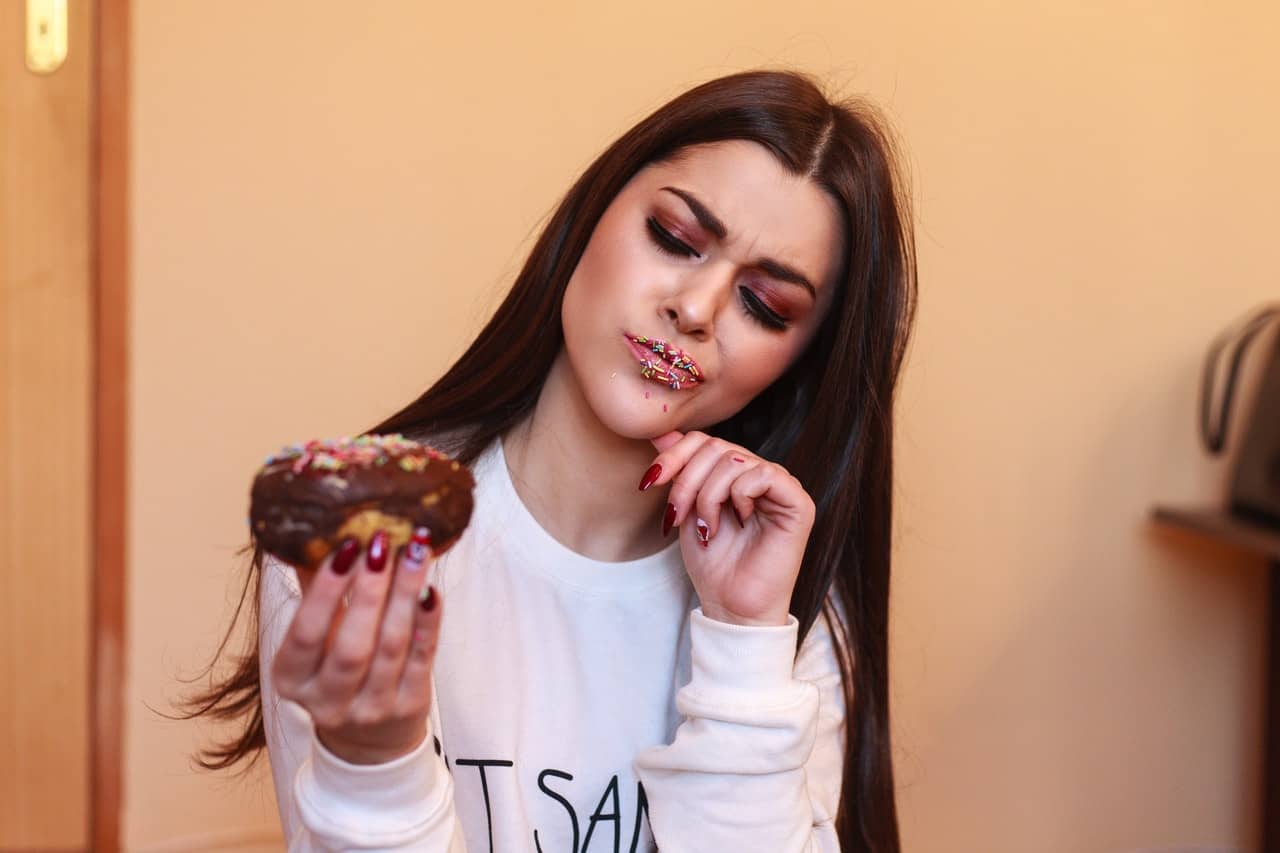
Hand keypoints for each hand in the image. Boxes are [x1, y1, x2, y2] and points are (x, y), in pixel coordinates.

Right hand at [271, 528, 441, 764]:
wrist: (369, 739)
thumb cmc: (335, 671)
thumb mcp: (313, 642)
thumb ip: (313, 591)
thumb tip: (312, 531)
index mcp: (292, 679)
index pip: (305, 634)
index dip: (325, 591)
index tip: (345, 546)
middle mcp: (327, 700)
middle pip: (351, 645)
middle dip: (369, 590)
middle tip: (384, 542)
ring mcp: (372, 708)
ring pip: (391, 647)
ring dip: (404, 594)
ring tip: (416, 550)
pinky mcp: (410, 705)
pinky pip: (422, 658)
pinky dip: (428, 622)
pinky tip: (432, 589)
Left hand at [643, 430, 815, 626]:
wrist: (731, 606)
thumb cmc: (712, 564)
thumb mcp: (686, 510)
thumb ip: (679, 471)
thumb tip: (659, 434)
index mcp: (735, 474)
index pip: (705, 440)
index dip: (674, 456)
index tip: (649, 483)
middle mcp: (759, 475)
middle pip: (716, 446)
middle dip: (687, 481)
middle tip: (677, 515)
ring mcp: (780, 487)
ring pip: (734, 460)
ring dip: (708, 496)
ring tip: (707, 528)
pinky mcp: (798, 503)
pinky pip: (763, 475)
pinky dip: (740, 496)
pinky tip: (741, 521)